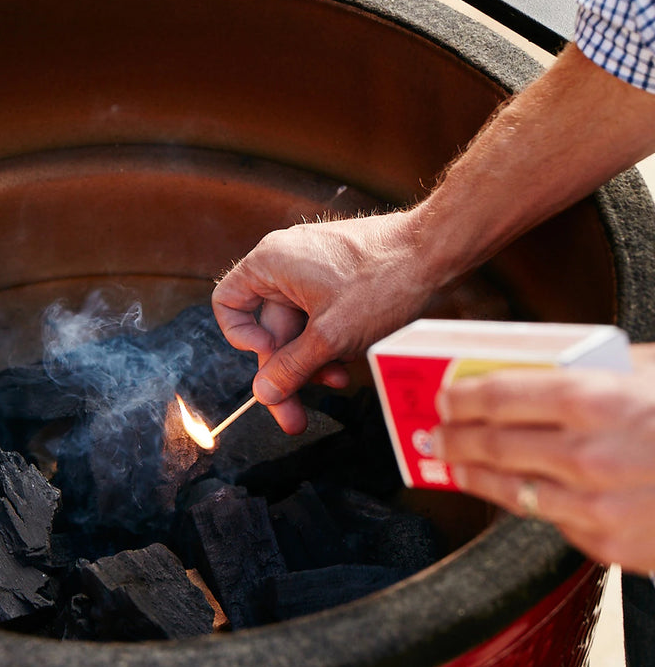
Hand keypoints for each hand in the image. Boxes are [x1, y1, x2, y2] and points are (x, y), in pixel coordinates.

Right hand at [212, 211, 440, 433]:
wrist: (440, 249)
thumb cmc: (385, 280)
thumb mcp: (331, 336)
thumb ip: (292, 368)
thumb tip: (264, 393)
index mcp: (270, 263)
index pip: (227, 303)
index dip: (241, 338)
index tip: (270, 356)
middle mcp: (286, 262)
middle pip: (268, 328)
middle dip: (286, 371)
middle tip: (295, 417)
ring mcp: (313, 269)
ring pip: (298, 328)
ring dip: (313, 361)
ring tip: (340, 381)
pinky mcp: (338, 278)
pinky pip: (319, 318)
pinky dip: (330, 343)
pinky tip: (351, 361)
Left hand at [434, 345, 654, 573]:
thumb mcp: (646, 372)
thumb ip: (586, 374)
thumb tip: (519, 373)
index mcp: (597, 400)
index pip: (501, 395)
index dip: (462, 396)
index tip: (442, 396)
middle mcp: (589, 455)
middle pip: (494, 444)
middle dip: (455, 436)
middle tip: (434, 431)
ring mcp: (596, 505)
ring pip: (508, 488)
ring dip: (472, 473)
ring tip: (452, 462)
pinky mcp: (608, 544)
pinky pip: (548, 517)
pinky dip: (522, 499)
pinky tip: (506, 487)